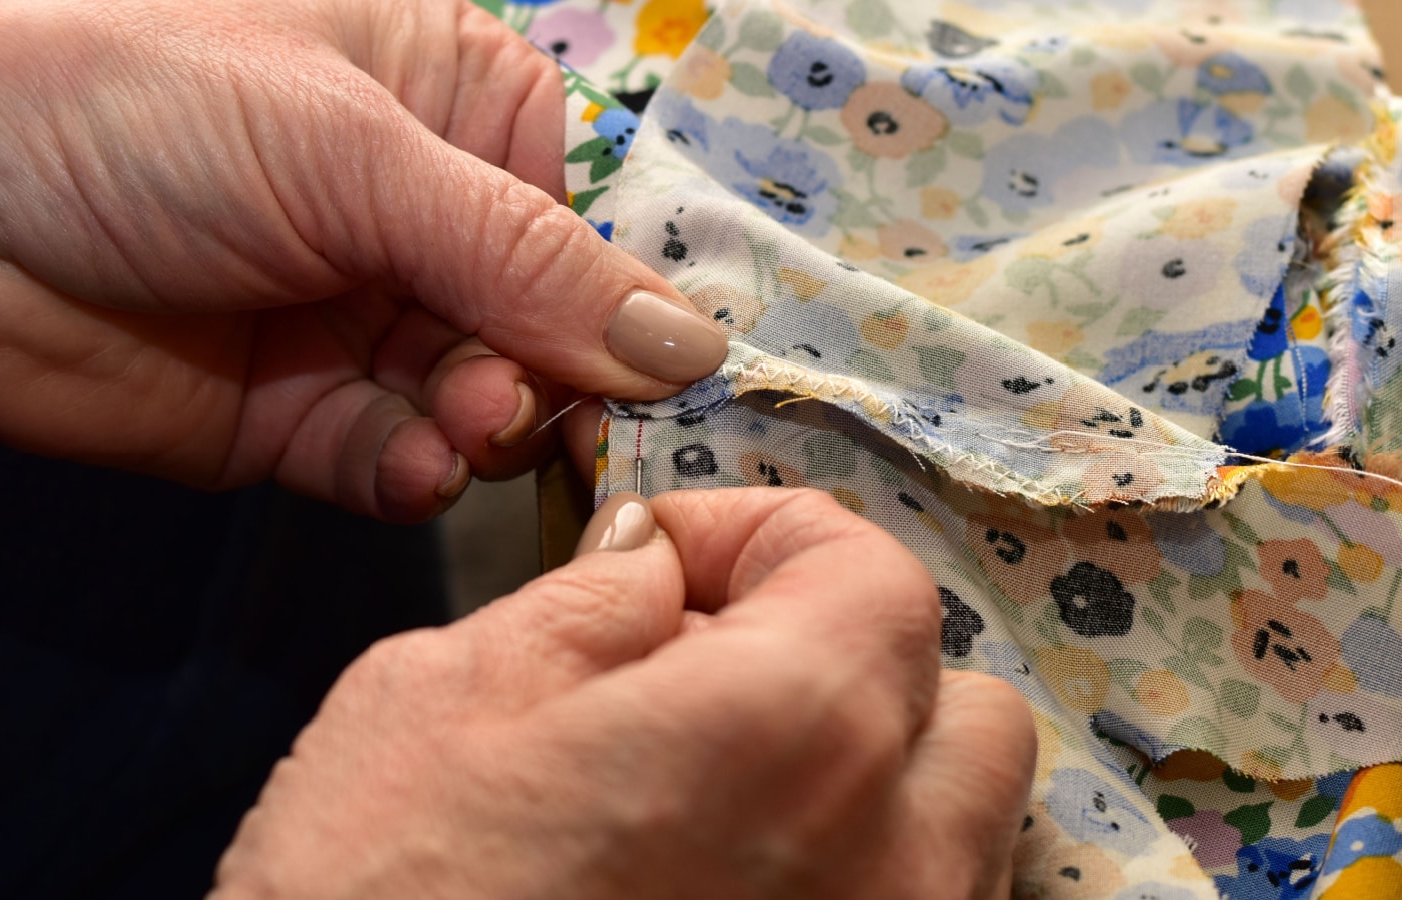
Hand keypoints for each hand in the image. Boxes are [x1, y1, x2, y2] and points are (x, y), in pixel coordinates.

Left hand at [0, 0, 724, 520]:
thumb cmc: (134, 112)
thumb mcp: (352, 154)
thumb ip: (525, 259)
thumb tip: (689, 346)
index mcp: (451, 104)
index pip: (585, 214)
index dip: (612, 291)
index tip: (632, 359)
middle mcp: (418, 216)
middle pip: (549, 326)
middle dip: (544, 371)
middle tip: (503, 395)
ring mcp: (363, 320)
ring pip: (487, 404)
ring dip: (483, 426)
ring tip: (450, 422)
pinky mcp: (306, 416)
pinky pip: (404, 460)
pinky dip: (415, 471)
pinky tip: (401, 458)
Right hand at [213, 488, 1036, 898]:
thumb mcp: (442, 698)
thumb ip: (586, 603)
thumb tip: (653, 562)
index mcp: (796, 728)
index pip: (872, 572)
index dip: (763, 536)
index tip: (670, 564)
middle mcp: (889, 861)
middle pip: (958, 706)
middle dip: (847, 659)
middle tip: (705, 672)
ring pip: (956, 831)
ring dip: (866, 778)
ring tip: (716, 790)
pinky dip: (848, 875)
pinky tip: (724, 886)